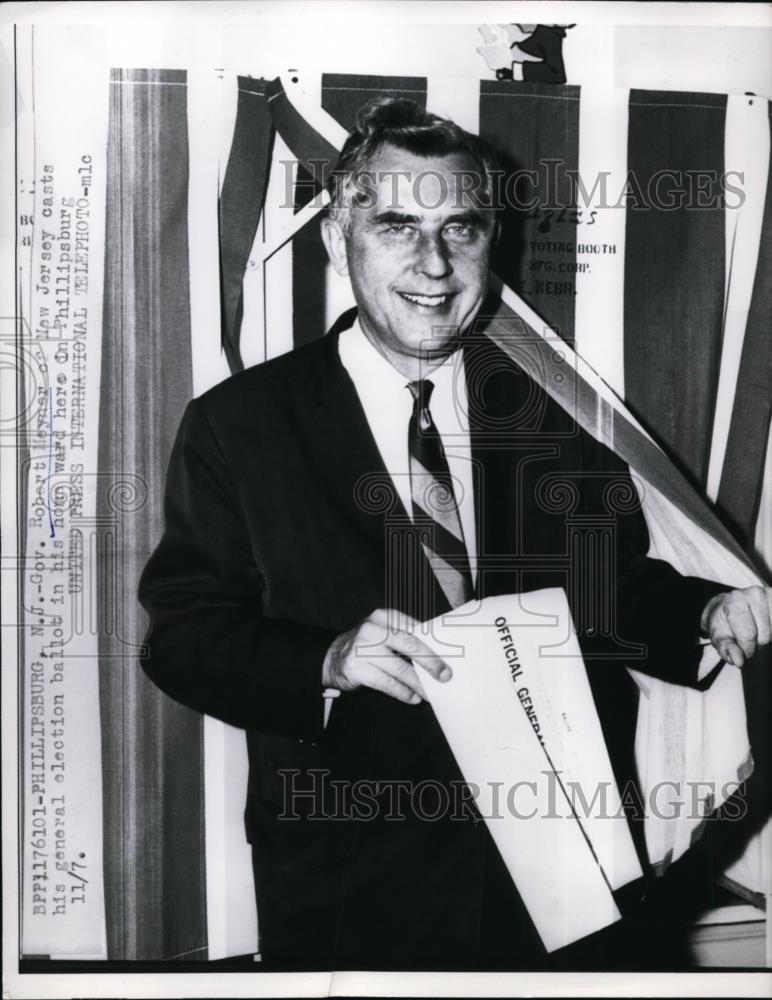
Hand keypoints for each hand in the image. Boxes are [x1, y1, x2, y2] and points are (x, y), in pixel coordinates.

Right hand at [322, 608, 451, 704]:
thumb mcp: (382, 632)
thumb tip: (437, 653)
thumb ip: (405, 637)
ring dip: (418, 683)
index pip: (415, 628)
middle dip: (431, 662)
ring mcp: (363, 648)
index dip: (434, 643)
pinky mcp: (356, 668)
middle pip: (410, 645)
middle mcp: (373, 629)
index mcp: (384, 616)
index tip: (450, 656)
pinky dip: (403, 692)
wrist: (331, 657)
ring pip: (400, 668)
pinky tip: (412, 698)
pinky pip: (386, 683)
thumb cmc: (367, 646)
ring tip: (430, 693)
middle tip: (445, 676)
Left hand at [701, 585, 771, 666]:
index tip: (742, 649)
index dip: (746, 649)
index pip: (748, 636)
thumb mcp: (719, 636)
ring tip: (757, 630)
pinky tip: (766, 626)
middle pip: (764, 637)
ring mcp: (770, 595)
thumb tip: (738, 660)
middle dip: (757, 644)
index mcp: (735, 601)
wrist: (730, 605)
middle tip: (748, 637)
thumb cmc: (725, 622)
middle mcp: (754, 594)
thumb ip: (727, 649)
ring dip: (768, 638)